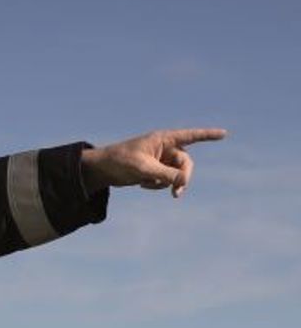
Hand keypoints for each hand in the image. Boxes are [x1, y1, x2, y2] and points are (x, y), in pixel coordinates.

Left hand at [81, 127, 225, 197]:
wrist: (102, 170)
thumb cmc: (120, 161)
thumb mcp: (144, 169)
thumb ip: (166, 175)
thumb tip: (183, 182)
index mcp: (163, 139)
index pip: (190, 136)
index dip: (207, 135)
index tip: (224, 133)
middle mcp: (164, 148)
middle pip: (186, 164)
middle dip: (182, 178)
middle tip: (177, 193)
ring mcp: (160, 160)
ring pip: (176, 175)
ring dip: (166, 183)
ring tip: (147, 184)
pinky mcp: (155, 171)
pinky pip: (165, 181)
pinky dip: (156, 185)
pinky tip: (141, 184)